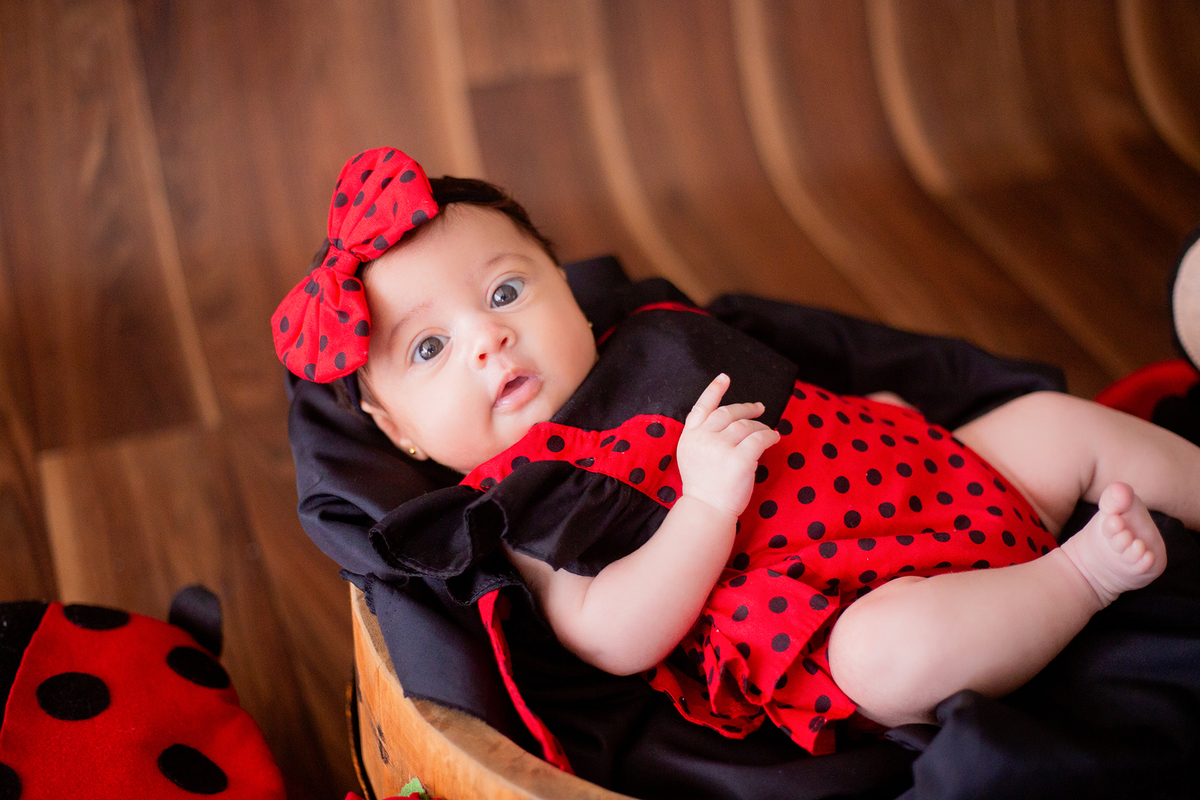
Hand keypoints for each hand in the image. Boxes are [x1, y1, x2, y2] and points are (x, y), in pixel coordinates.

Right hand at [677, 373, 780, 518]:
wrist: (707, 509)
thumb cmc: (704, 485)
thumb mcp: (693, 455)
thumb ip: (705, 436)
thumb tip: (733, 423)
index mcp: (690, 436)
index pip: (702, 407)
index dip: (714, 390)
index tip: (725, 377)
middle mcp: (703, 438)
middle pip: (729, 413)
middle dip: (746, 408)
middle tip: (759, 408)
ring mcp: (720, 447)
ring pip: (747, 426)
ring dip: (760, 426)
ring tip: (768, 432)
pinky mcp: (739, 459)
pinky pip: (760, 439)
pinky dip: (770, 436)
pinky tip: (775, 438)